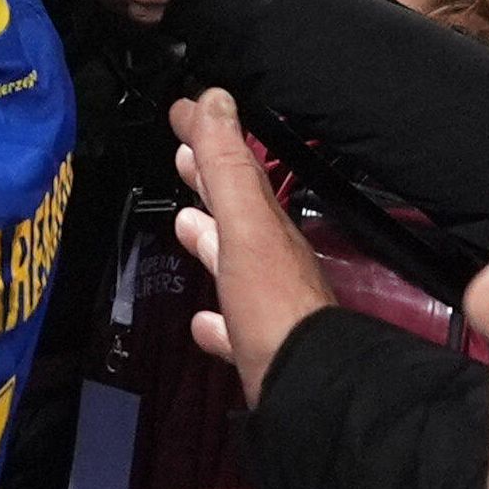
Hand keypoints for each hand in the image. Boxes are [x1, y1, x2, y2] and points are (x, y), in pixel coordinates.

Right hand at [172, 89, 333, 406]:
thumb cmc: (273, 306)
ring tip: (186, 225)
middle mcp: (270, 263)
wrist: (307, 389)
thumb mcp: (245, 226)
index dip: (209, 136)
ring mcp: (265, 306)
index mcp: (267, 229)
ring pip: (232, 261)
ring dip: (209, 239)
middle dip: (208, 181)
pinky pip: (232, 322)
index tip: (185, 109)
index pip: (236, 169)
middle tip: (182, 155)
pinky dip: (214, 315)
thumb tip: (216, 99)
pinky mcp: (258, 348)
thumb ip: (227, 166)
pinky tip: (203, 323)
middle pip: (236, 211)